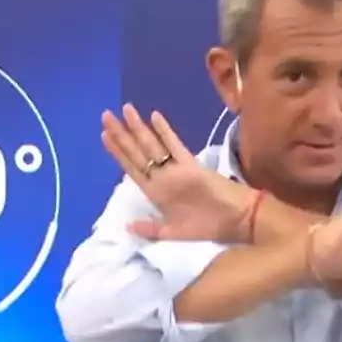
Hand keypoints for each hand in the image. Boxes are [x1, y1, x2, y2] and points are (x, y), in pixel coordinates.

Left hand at [101, 104, 252, 241]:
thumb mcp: (174, 232)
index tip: (103, 134)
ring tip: (124, 109)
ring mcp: (176, 170)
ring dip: (138, 128)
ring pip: (152, 146)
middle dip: (121, 134)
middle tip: (106, 115)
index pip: (132, 168)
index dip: (117, 151)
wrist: (237, 221)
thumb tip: (128, 226)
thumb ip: (151, 228)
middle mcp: (163, 178)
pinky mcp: (191, 166)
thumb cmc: (208, 226)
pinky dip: (165, 132)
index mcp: (156, 193)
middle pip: (137, 153)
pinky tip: (154, 117)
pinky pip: (175, 147)